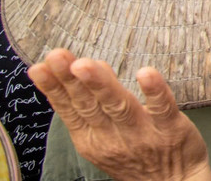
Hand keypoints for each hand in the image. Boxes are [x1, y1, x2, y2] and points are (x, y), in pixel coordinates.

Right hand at [29, 50, 210, 180]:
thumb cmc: (134, 154)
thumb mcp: (104, 136)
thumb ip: (94, 103)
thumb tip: (86, 64)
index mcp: (92, 138)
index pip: (69, 110)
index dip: (54, 88)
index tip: (40, 65)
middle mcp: (112, 137)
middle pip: (89, 106)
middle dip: (71, 80)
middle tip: (57, 56)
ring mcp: (142, 133)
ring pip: (119, 106)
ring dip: (101, 84)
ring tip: (85, 64)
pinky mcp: (170, 129)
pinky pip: (162, 108)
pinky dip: (154, 91)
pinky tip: (145, 73)